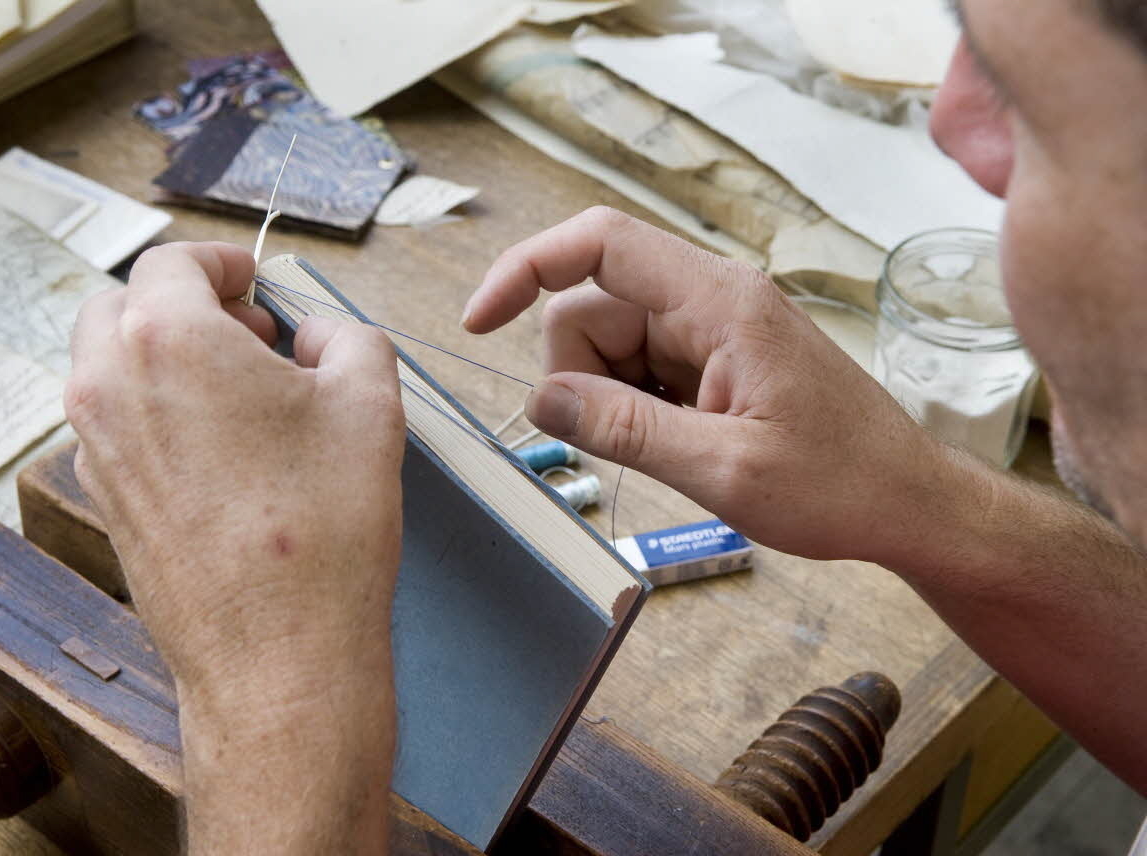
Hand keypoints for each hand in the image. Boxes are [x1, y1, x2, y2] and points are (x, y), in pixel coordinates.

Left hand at [66, 242, 405, 691]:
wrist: (278, 651)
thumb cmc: (323, 529)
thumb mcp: (370, 402)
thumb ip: (347, 336)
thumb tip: (320, 336)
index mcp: (165, 339)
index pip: (173, 262)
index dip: (222, 261)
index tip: (251, 278)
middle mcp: (110, 386)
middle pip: (125, 306)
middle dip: (186, 305)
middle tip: (250, 332)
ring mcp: (97, 449)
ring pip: (113, 368)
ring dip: (168, 359)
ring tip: (243, 395)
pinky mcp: (105, 501)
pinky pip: (118, 427)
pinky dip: (158, 413)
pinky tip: (225, 451)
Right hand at [463, 208, 941, 564]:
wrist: (907, 503)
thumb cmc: (841, 484)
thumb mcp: (723, 469)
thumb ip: (624, 430)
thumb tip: (541, 400)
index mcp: (720, 302)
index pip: (599, 243)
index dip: (526, 269)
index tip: (479, 321)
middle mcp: (713, 299)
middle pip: (592, 304)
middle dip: (578, 373)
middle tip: (624, 440)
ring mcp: (713, 328)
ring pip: (608, 341)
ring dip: (609, 397)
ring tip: (670, 448)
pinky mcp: (715, 358)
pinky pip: (638, 366)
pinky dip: (634, 406)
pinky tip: (680, 443)